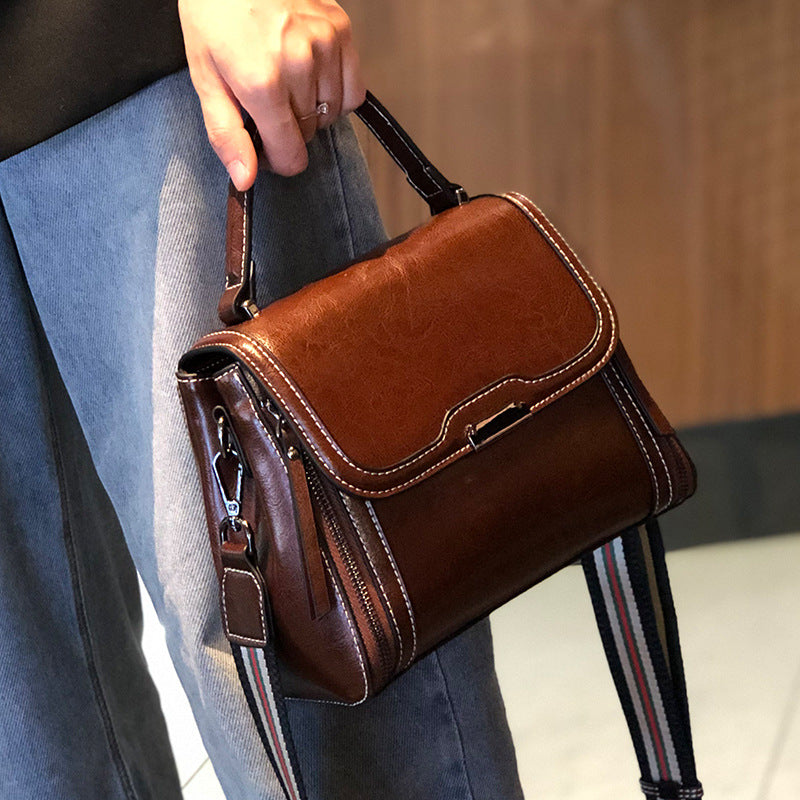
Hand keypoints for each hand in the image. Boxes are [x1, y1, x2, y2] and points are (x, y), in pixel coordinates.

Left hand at [178, 0, 366, 188]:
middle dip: (290, 129)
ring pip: (331, 115)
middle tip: (268, 104)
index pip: (292, 156)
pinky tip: (313, 78)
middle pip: (309, 135)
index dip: (277, 160)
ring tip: (287, 83)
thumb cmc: (213, 14)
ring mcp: (325, 44)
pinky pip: (353, 90)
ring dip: (313, 110)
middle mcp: (299, 64)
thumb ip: (227, 134)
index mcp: (262, 82)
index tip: (265, 147)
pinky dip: (336, 94)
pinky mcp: (341, 29)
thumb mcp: (205, 77)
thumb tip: (246, 180)